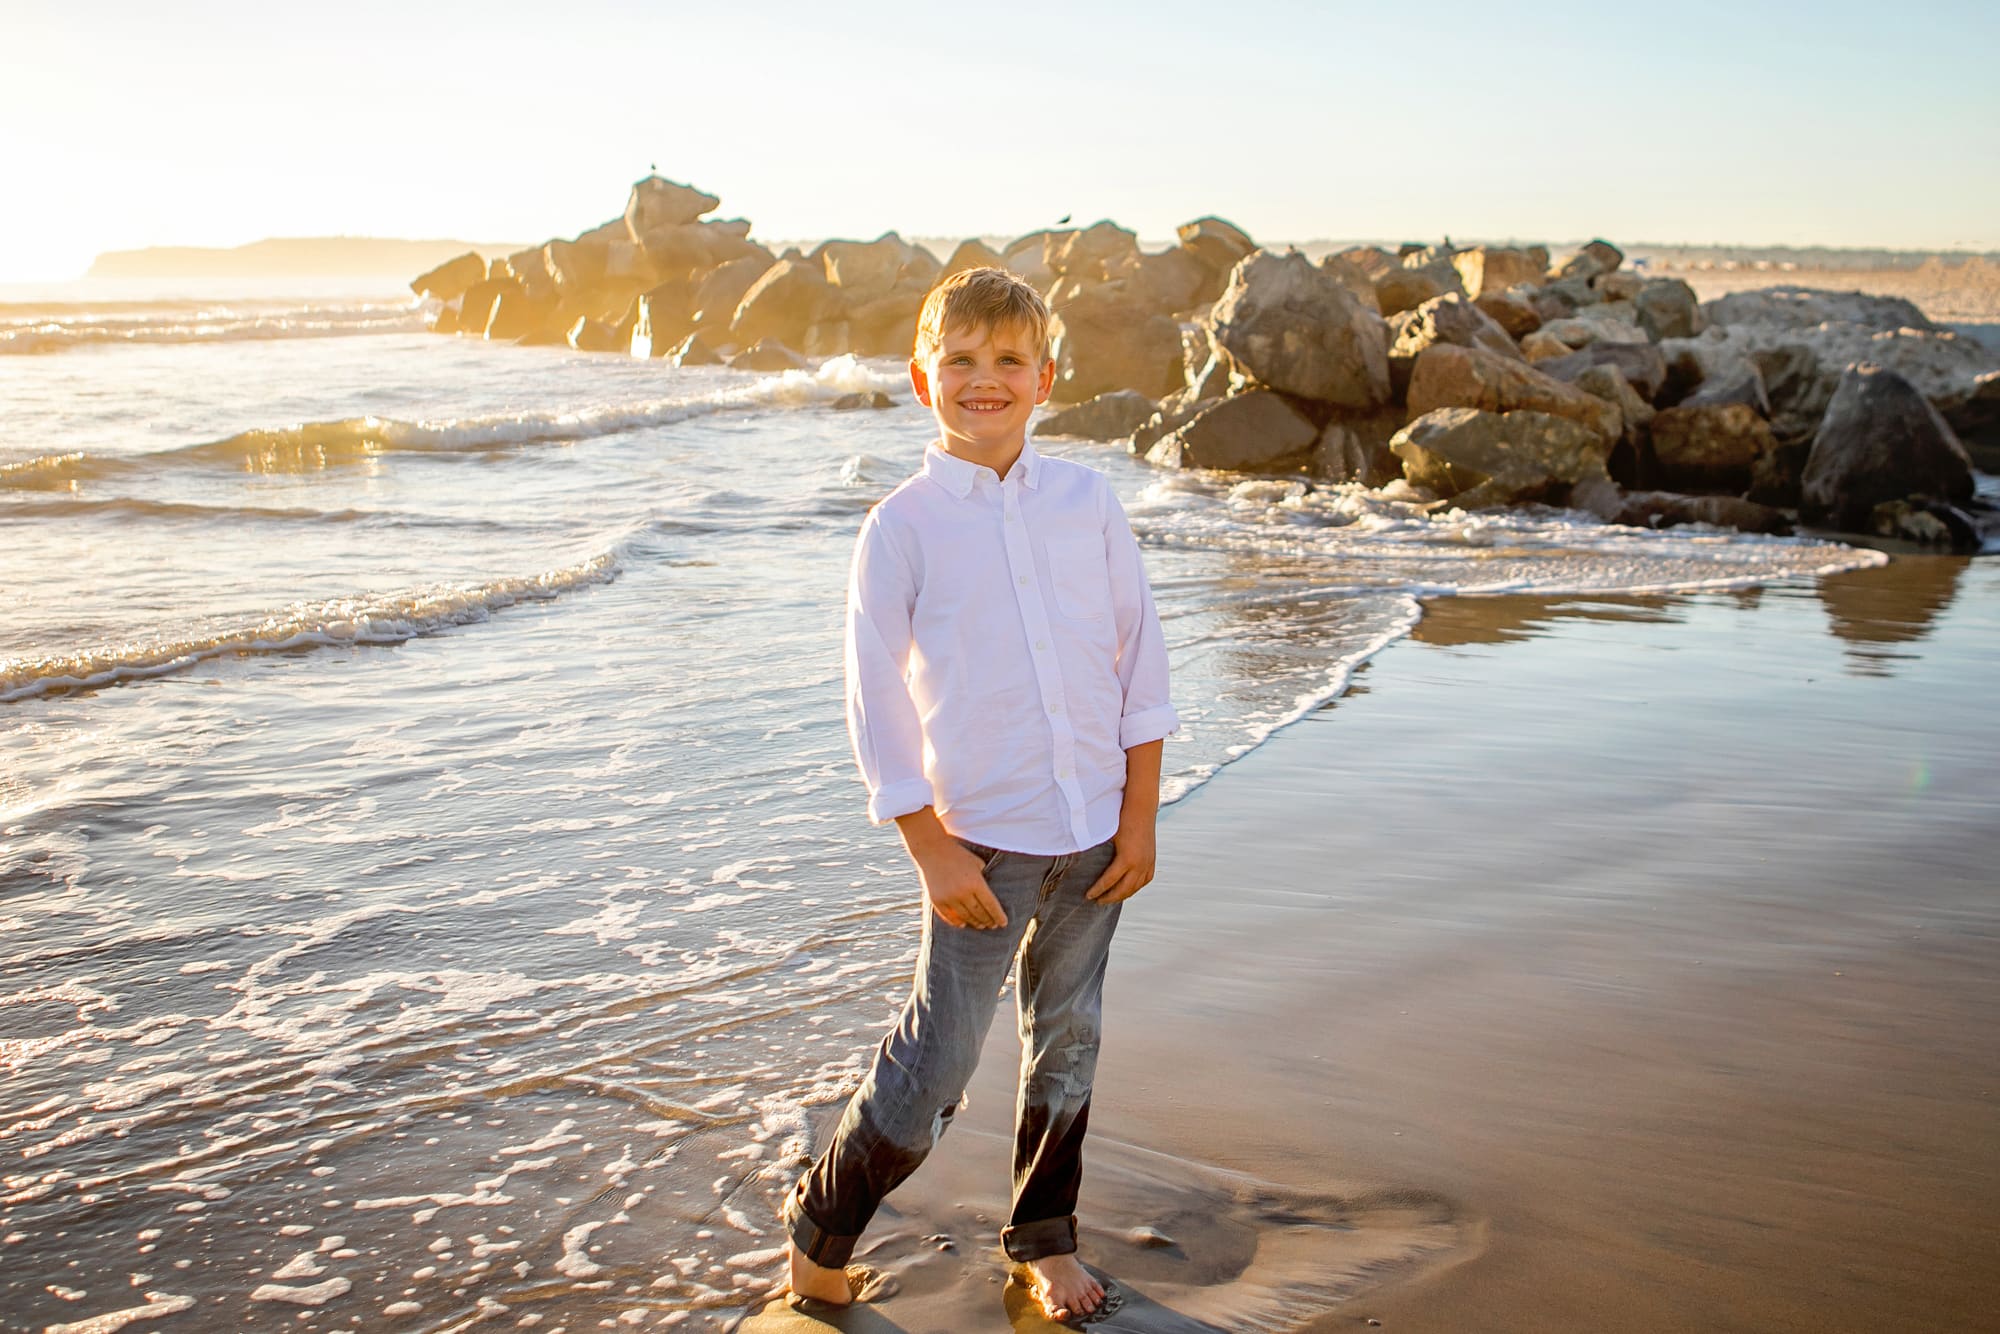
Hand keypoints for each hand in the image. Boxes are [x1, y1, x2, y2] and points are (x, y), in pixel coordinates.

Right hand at [895, 808, 1008, 929]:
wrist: (932, 849)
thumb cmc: (958, 854)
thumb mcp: (976, 863)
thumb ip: (984, 879)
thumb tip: (989, 894)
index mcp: (976, 882)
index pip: (991, 905)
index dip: (998, 916)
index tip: (1003, 923)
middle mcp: (963, 892)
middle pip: (979, 913)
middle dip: (988, 920)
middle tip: (993, 925)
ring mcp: (949, 898)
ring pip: (965, 917)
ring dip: (974, 923)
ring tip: (981, 925)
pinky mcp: (937, 900)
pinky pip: (949, 917)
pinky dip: (957, 922)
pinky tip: (963, 924)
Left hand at [1085, 819, 1155, 903]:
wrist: (1141, 809)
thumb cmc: (1121, 820)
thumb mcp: (1107, 837)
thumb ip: (1098, 852)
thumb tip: (1082, 864)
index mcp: (1127, 859)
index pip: (1109, 881)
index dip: (1098, 890)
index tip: (1088, 896)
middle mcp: (1139, 864)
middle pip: (1123, 889)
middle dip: (1109, 897)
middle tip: (1097, 901)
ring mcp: (1148, 863)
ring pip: (1135, 887)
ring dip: (1122, 895)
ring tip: (1110, 898)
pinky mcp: (1152, 861)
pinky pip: (1144, 881)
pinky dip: (1135, 887)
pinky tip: (1127, 889)